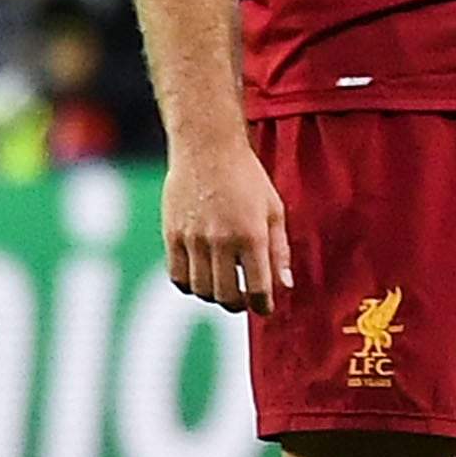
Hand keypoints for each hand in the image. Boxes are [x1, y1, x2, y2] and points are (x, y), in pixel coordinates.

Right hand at [161, 131, 288, 313]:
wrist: (206, 149)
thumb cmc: (247, 178)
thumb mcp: (274, 209)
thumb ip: (279, 250)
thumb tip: (284, 286)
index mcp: (251, 235)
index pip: (258, 289)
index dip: (263, 306)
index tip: (265, 308)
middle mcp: (221, 241)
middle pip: (226, 296)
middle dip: (238, 305)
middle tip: (244, 300)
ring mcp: (193, 239)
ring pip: (201, 290)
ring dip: (214, 297)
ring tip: (224, 288)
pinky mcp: (171, 235)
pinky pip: (178, 277)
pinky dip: (190, 286)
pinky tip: (202, 278)